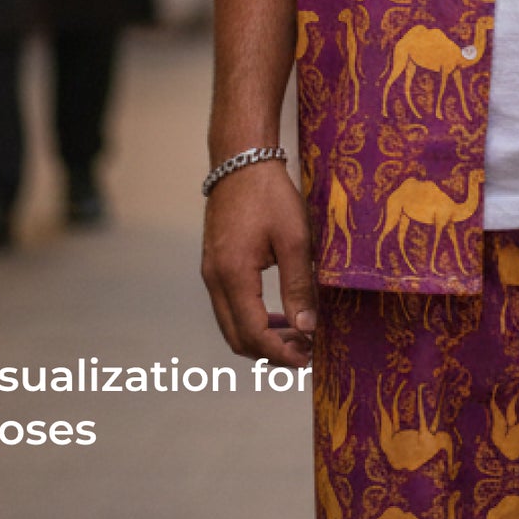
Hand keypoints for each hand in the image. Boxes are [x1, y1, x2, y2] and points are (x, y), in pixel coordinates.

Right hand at [200, 158, 315, 367]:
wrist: (241, 161)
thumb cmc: (270, 195)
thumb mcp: (294, 238)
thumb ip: (299, 285)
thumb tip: (307, 327)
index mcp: (232, 275)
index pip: (253, 334)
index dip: (280, 353)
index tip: (307, 358)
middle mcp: (214, 279)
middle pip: (237, 337)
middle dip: (270, 352)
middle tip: (305, 350)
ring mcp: (211, 272)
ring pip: (231, 324)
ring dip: (261, 337)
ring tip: (297, 334)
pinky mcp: (215, 265)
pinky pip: (229, 306)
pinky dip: (252, 319)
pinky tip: (278, 314)